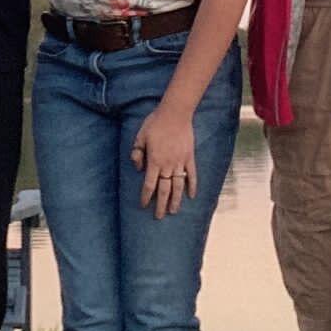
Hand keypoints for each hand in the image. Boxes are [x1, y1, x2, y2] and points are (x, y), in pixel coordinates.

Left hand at [130, 103, 196, 218]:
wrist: (175, 113)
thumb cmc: (155, 123)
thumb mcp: (140, 136)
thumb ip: (137, 153)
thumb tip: (138, 167)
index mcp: (155, 161)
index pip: (149, 184)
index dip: (146, 196)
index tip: (143, 205)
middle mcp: (168, 165)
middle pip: (164, 190)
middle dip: (160, 204)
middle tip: (159, 217)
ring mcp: (180, 162)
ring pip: (178, 186)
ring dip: (176, 200)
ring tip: (173, 211)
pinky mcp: (190, 157)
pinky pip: (192, 175)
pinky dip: (192, 186)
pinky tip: (191, 196)